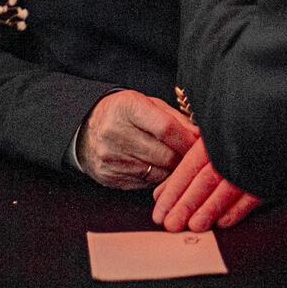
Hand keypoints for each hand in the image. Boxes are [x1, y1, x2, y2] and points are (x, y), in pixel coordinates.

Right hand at [76, 90, 199, 189]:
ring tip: (173, 160)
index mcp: (127, 108)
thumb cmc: (124, 114)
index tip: (199, 145)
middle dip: (183, 158)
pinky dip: (156, 177)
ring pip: (158, 172)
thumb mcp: (147, 104)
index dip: (187, 139)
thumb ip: (174, 118)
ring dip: (171, 169)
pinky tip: (155, 167)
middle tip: (191, 157)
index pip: (166, 128)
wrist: (86, 130)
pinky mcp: (110, 176)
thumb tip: (199, 136)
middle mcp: (115, 132)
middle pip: (164, 154)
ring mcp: (111, 157)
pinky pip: (145, 183)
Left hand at [153, 137, 260, 232]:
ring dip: (209, 209)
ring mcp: (253, 160)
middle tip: (171, 224)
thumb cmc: (235, 141)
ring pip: (228, 187)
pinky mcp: (270, 175)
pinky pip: (254, 194)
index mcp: (214, 136)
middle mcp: (232, 147)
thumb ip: (186, 170)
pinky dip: (238, 210)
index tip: (159, 211)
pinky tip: (223, 223)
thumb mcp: (209, 147)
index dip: (173, 190)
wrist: (277, 127)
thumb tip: (160, 195)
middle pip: (205, 179)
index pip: (189, 165)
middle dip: (186, 204)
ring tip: (193, 226)